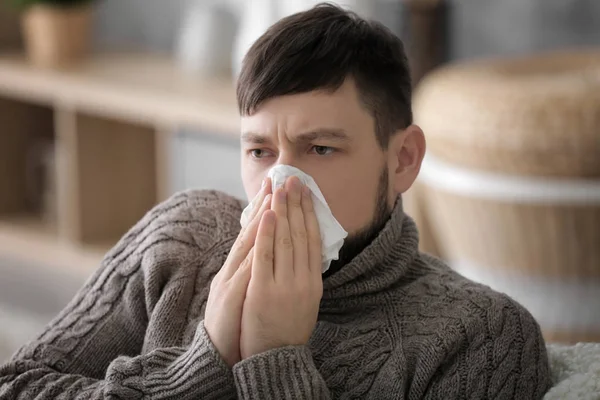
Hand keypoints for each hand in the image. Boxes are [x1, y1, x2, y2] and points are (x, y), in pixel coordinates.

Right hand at [205, 179, 271, 367]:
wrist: (215, 355)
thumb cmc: (234, 324)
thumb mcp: (244, 293)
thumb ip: (253, 273)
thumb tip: (268, 254)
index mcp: (237, 270)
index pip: (254, 234)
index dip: (265, 209)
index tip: (276, 188)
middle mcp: (232, 270)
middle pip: (250, 233)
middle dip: (265, 205)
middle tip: (276, 180)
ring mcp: (230, 280)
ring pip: (248, 244)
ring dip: (261, 218)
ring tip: (272, 196)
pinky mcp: (230, 295)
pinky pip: (246, 268)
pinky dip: (255, 248)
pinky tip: (262, 231)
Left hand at [240, 176, 322, 358]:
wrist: (276, 360)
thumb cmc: (288, 329)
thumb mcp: (306, 302)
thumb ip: (305, 276)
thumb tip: (307, 251)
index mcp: (314, 282)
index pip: (313, 240)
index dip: (310, 214)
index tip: (307, 192)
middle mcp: (303, 281)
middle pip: (300, 235)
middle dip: (297, 205)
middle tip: (294, 179)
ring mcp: (284, 286)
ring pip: (284, 241)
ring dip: (282, 212)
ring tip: (281, 188)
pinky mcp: (263, 292)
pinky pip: (265, 258)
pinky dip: (266, 235)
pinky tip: (266, 216)